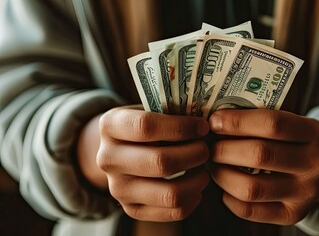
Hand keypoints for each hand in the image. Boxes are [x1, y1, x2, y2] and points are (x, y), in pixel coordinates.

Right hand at [96, 106, 209, 221]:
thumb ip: (173, 112)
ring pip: (170, 193)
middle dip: (194, 154)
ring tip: (204, 168)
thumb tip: (209, 123)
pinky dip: (194, 198)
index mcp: (110, 125)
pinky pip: (174, 211)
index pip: (146, 126)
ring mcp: (118, 188)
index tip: (203, 126)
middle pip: (161, 162)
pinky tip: (196, 184)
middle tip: (206, 149)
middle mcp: (107, 159)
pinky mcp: (132, 209)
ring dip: (197, 180)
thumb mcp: (151, 109)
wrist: (120, 151)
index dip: (181, 126)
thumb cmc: (146, 126)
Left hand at [208, 109, 318, 224]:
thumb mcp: (292, 122)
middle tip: (209, 145)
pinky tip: (226, 186)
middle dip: (224, 149)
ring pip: (251, 188)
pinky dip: (230, 198)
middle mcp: (315, 164)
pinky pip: (251, 210)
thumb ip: (261, 119)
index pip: (272, 124)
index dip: (237, 122)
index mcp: (314, 133)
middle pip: (259, 155)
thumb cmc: (297, 140)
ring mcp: (305, 193)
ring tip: (214, 165)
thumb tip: (215, 120)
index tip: (214, 121)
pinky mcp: (293, 215)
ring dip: (222, 175)